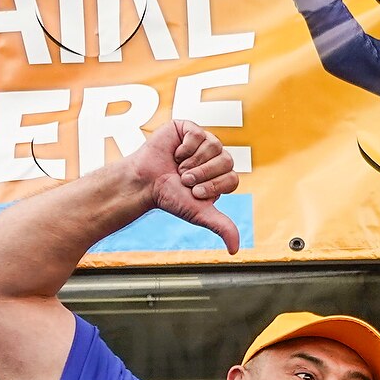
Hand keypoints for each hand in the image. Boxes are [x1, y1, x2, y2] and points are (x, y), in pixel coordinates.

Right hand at [116, 120, 243, 253]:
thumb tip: (235, 251)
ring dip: (193, 161)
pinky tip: (176, 153)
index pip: (232, 178)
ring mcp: (203, 142)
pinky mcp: (189, 129)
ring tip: (179, 167)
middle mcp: (215, 158)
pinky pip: (198, 134)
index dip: (213, 185)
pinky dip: (186, 147)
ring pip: (214, 145)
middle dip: (203, 174)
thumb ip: (222, 227)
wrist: (145, 183)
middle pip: (227, 160)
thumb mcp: (200, 214)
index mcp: (221, 176)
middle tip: (184, 179)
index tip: (194, 192)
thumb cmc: (171, 198)